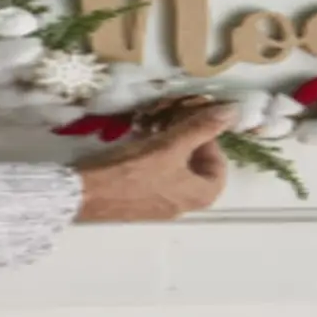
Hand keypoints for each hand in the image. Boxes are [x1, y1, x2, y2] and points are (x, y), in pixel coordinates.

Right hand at [73, 104, 237, 221]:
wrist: (84, 193)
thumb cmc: (132, 171)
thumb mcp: (170, 145)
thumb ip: (202, 128)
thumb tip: (232, 112)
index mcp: (197, 196)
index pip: (220, 169)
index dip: (211, 143)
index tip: (195, 125)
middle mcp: (181, 204)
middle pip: (197, 168)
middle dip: (188, 141)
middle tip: (175, 123)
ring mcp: (158, 203)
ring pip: (175, 169)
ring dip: (170, 145)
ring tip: (156, 127)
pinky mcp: (137, 199)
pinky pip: (155, 174)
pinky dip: (153, 155)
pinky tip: (139, 138)